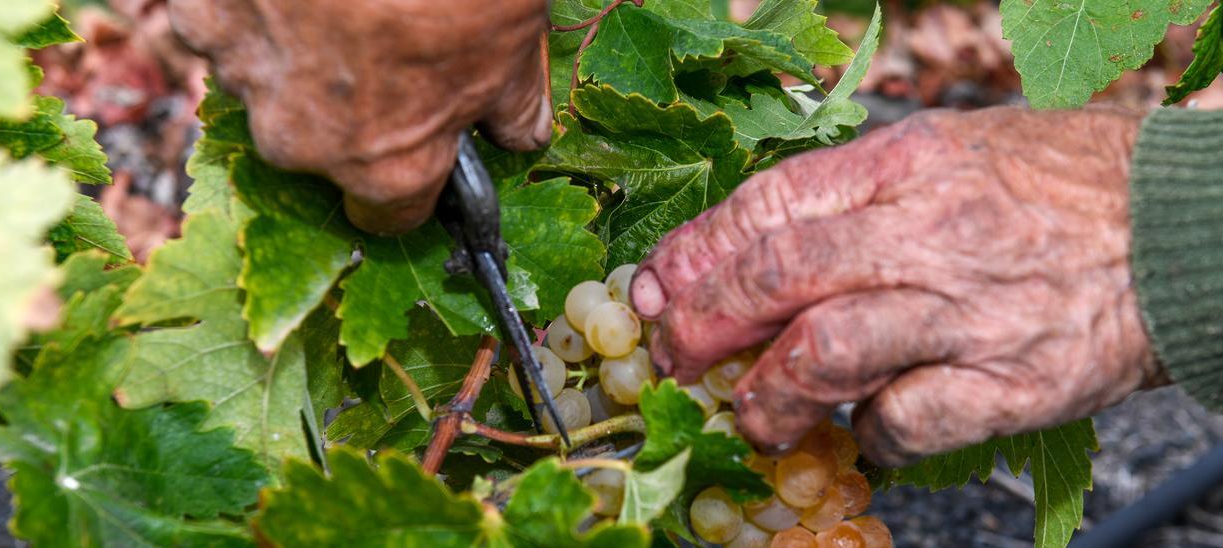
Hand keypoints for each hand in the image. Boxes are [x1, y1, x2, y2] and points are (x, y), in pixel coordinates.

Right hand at [169, 0, 551, 232]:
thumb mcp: (514, 45)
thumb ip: (511, 106)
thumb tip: (520, 133)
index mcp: (385, 167)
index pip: (388, 217)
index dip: (410, 184)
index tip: (419, 149)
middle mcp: (302, 142)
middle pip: (320, 147)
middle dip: (347, 105)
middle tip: (383, 41)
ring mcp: (242, 76)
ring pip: (265, 82)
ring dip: (294, 52)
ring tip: (339, 3)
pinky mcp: (200, 14)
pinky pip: (225, 22)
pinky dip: (253, 6)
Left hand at [628, 106, 1165, 465]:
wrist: (1185, 225)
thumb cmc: (1057, 185)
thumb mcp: (948, 152)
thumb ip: (852, 196)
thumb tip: (746, 249)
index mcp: (906, 163)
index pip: (769, 206)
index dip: (695, 253)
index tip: (655, 289)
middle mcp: (930, 231)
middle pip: (779, 276)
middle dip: (704, 324)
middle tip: (676, 356)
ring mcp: (971, 309)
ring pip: (825, 352)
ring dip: (768, 395)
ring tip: (754, 415)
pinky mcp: (1014, 382)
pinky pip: (907, 419)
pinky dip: (868, 434)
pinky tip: (862, 431)